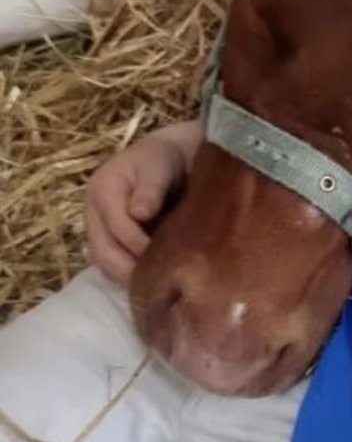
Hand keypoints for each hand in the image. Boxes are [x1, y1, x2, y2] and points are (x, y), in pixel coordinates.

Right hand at [83, 119, 201, 284]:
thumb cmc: (165, 159)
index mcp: (103, 189)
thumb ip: (150, 189)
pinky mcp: (108, 238)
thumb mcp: (160, 166)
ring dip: (127, 276)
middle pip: (102, 251)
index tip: (165, 256)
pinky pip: (111, 262)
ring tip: (155, 285)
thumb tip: (139, 214)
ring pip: (104, 262)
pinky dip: (128, 273)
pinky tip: (150, 280)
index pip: (116, 227)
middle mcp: (93, 212)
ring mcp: (97, 227)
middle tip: (159, 282)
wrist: (168, 156)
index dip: (138, 244)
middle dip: (128, 269)